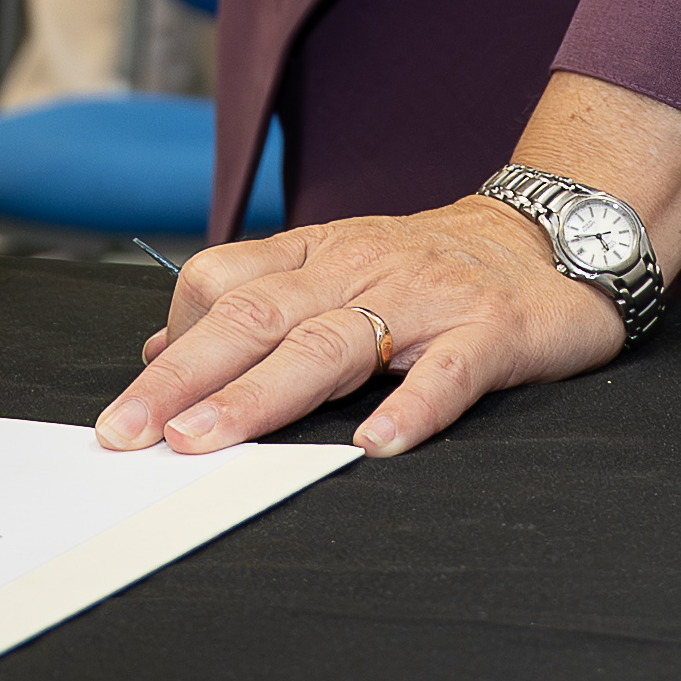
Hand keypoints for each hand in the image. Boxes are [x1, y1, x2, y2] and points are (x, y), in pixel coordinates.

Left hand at [95, 198, 621, 462]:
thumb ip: (256, 304)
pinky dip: (413, 407)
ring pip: (332, 342)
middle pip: (257, 317)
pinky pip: (448, 371)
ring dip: (263, 395)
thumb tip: (163, 351)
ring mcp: (425, 297)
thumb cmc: (432, 266)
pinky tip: (377, 445)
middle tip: (130, 431)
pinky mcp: (490, 330)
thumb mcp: (336, 269)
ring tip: (208, 440)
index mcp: (318, 255)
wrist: (551, 234)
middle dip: (185, 377)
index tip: (130, 406)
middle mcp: (360, 268)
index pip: (225, 283)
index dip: (174, 342)